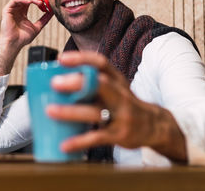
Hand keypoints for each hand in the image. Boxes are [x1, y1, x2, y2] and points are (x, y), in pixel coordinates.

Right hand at [0, 0, 52, 48]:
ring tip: (39, 2)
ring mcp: (12, 8)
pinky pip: (15, 0)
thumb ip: (44, 19)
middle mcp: (17, 8)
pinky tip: (30, 2)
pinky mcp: (7, 9)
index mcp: (23, 11)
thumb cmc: (23, 38)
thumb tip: (53, 12)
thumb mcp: (38, 27)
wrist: (14, 44)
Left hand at [46, 51, 186, 161]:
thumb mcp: (115, 88)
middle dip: (77, 82)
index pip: (100, 63)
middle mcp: (121, 94)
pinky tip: (64, 145)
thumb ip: (94, 83)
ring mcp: (122, 114)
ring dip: (71, 111)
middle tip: (54, 83)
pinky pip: (98, 137)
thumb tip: (59, 80)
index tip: (61, 58)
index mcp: (117, 80)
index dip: (81, 58)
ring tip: (50, 111)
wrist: (154, 126)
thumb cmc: (125, 104)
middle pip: (99, 84)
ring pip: (96, 111)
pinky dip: (80, 141)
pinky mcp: (120, 134)